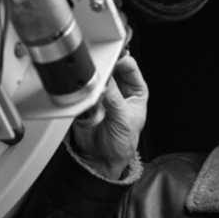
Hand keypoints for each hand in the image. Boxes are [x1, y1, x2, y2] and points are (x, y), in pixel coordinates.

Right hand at [72, 54, 147, 178]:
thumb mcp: (123, 119)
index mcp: (136, 91)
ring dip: (93, 73)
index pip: (130, 67)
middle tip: (98, 63)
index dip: (122, 60)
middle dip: (105, 64)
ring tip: (90, 74)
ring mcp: (102, 92)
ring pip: (97, 74)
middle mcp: (119, 89)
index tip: (112, 58)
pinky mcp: (86, 98)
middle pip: (112, 67)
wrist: (100, 159)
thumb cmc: (121, 143)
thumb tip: (106, 81)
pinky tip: (82, 83)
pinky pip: (83, 85)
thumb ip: (114, 98)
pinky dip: (82, 83)